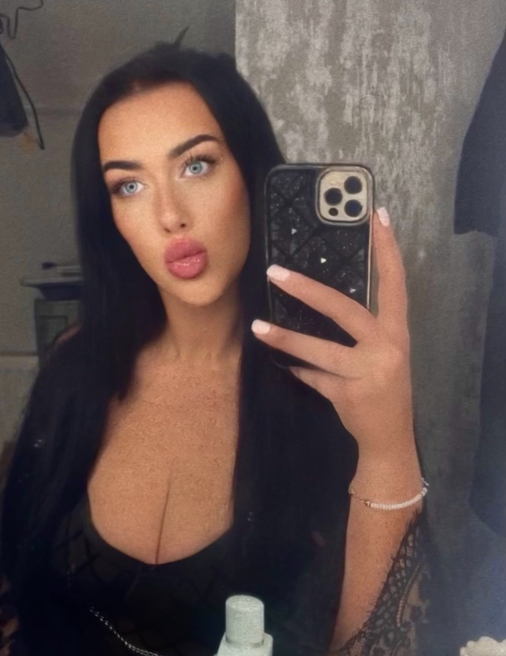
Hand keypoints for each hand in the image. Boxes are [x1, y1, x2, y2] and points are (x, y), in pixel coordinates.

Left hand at [251, 209, 414, 455]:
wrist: (389, 439)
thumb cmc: (382, 388)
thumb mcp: (381, 355)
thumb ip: (361, 331)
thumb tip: (318, 298)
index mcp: (397, 332)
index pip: (395, 282)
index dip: (387, 249)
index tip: (377, 216)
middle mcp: (387, 348)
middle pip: (345, 310)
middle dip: (308, 290)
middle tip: (276, 272)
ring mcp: (368, 372)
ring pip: (321, 349)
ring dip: (287, 338)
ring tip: (258, 327)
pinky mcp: (349, 395)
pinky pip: (314, 377)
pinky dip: (299, 370)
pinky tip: (286, 366)